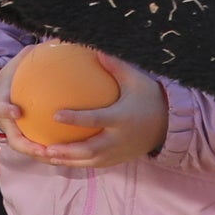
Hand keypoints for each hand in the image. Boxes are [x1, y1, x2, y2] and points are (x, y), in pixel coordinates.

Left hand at [31, 60, 169, 169]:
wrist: (168, 126)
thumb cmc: (149, 99)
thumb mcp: (136, 80)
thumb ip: (116, 66)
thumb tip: (96, 49)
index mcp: (121, 119)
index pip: (96, 119)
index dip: (76, 119)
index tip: (56, 115)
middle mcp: (118, 139)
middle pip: (90, 149)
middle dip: (67, 151)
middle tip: (46, 148)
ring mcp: (117, 153)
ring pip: (89, 161)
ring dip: (67, 161)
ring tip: (46, 156)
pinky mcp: (116, 160)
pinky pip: (93, 164)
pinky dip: (76, 163)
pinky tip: (58, 158)